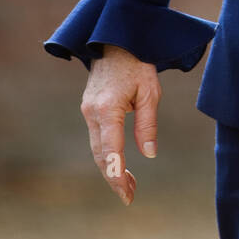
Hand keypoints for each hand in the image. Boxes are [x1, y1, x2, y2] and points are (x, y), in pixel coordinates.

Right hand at [80, 44, 161, 205]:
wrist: (116, 41)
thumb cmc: (138, 63)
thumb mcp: (150, 92)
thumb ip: (147, 123)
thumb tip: (149, 153)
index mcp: (108, 108)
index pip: (111, 149)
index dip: (117, 174)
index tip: (125, 192)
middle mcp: (93, 112)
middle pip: (101, 154)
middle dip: (114, 177)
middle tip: (130, 197)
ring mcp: (88, 111)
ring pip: (97, 149)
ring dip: (111, 169)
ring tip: (128, 187)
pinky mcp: (89, 109)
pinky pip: (97, 138)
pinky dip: (107, 155)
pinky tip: (119, 166)